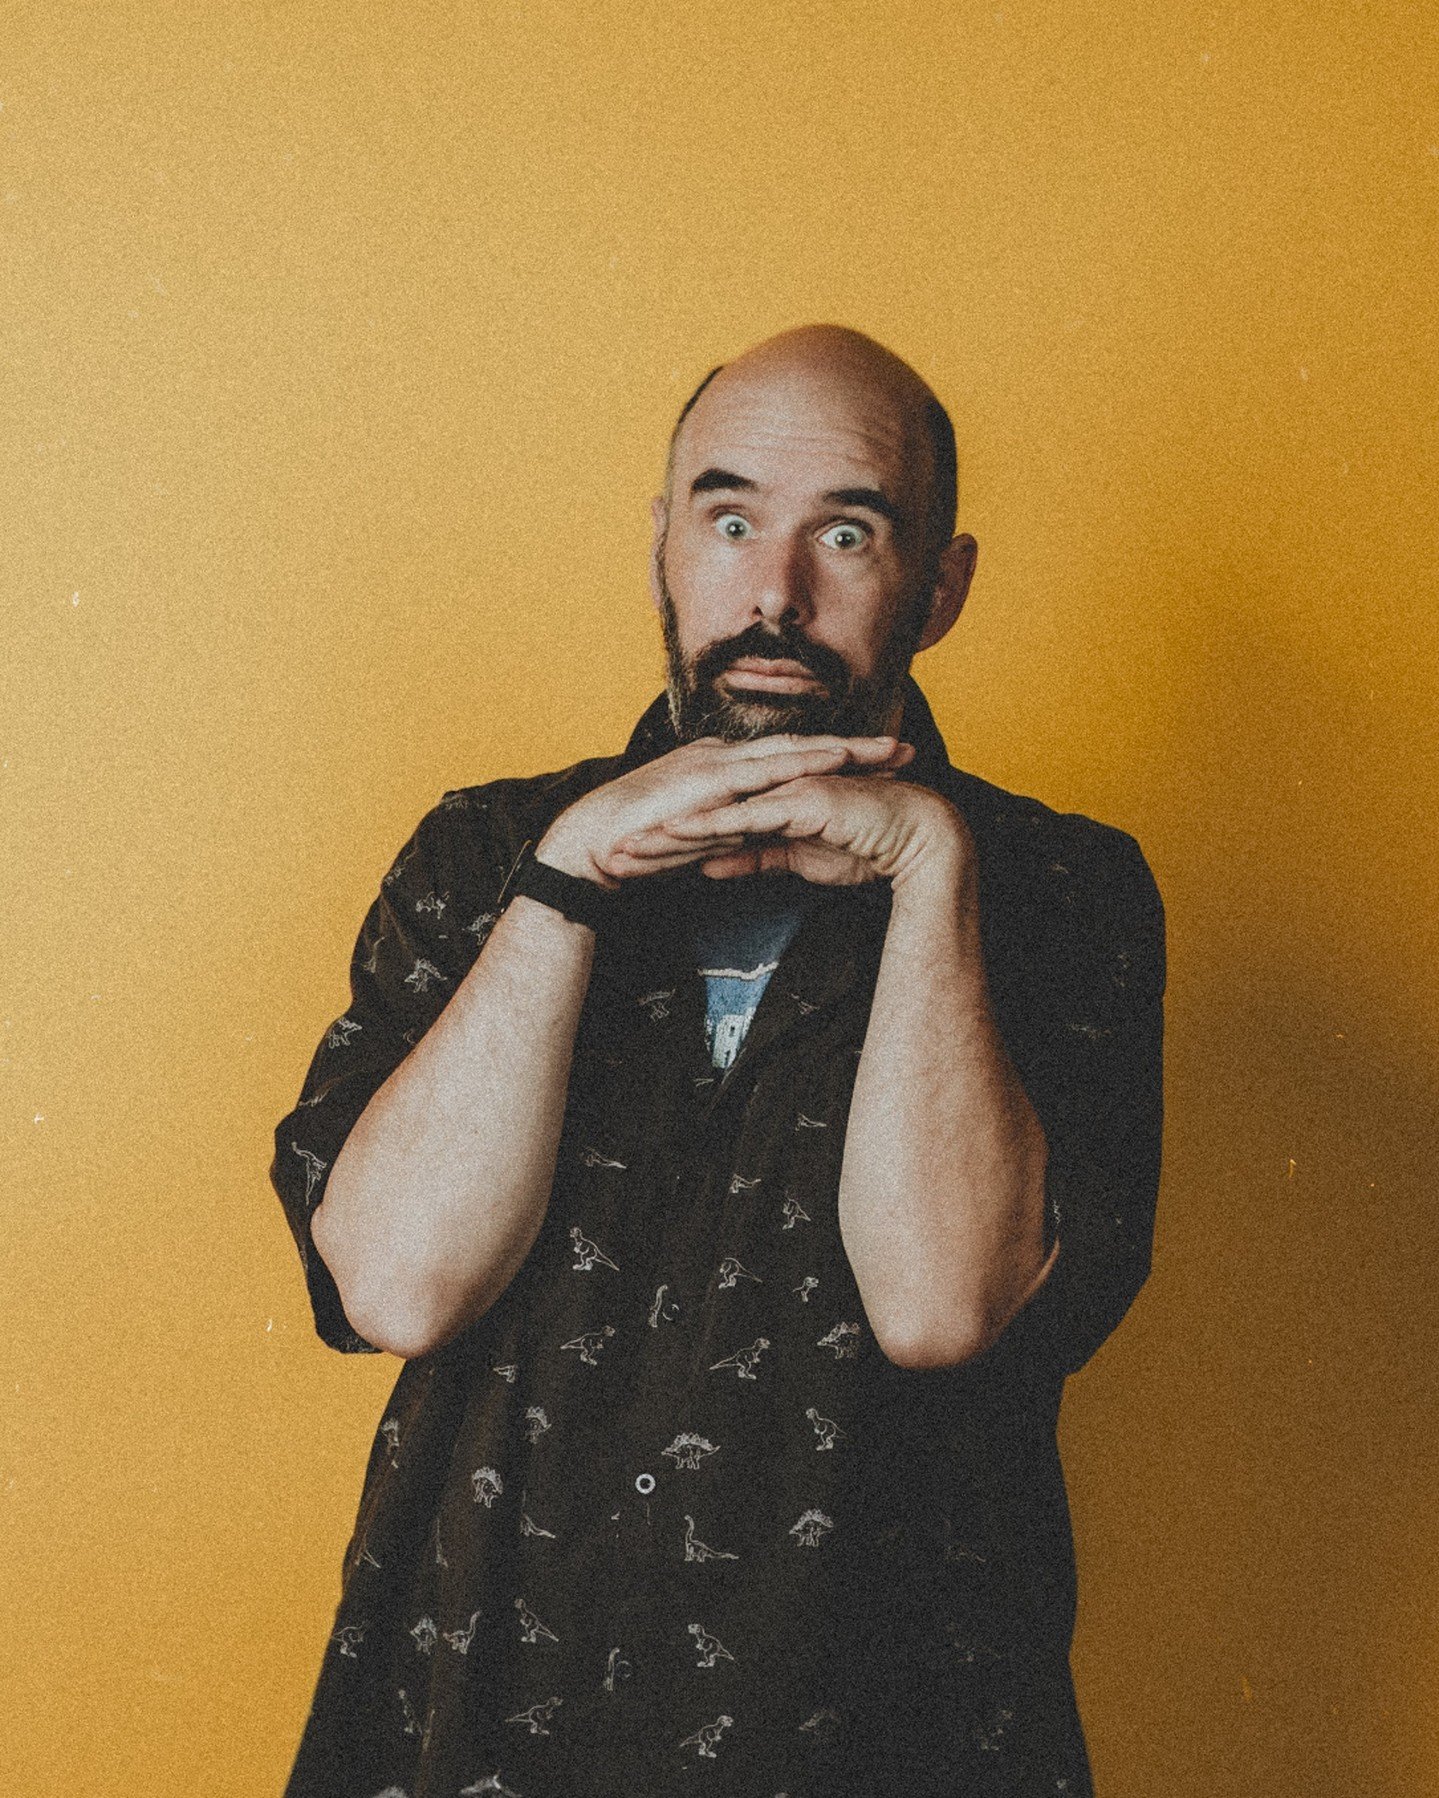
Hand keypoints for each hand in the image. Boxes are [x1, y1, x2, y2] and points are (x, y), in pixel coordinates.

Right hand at [536, 733, 912, 887]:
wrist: (591, 844)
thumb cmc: (638, 843)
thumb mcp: (698, 836)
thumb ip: (729, 833)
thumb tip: (760, 843)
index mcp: (724, 771)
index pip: (789, 765)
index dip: (834, 765)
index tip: (877, 769)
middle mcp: (726, 759)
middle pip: (803, 749)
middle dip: (855, 750)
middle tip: (903, 749)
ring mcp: (719, 764)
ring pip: (794, 751)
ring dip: (842, 750)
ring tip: (886, 751)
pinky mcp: (710, 778)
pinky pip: (768, 768)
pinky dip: (805, 761)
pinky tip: (837, 761)